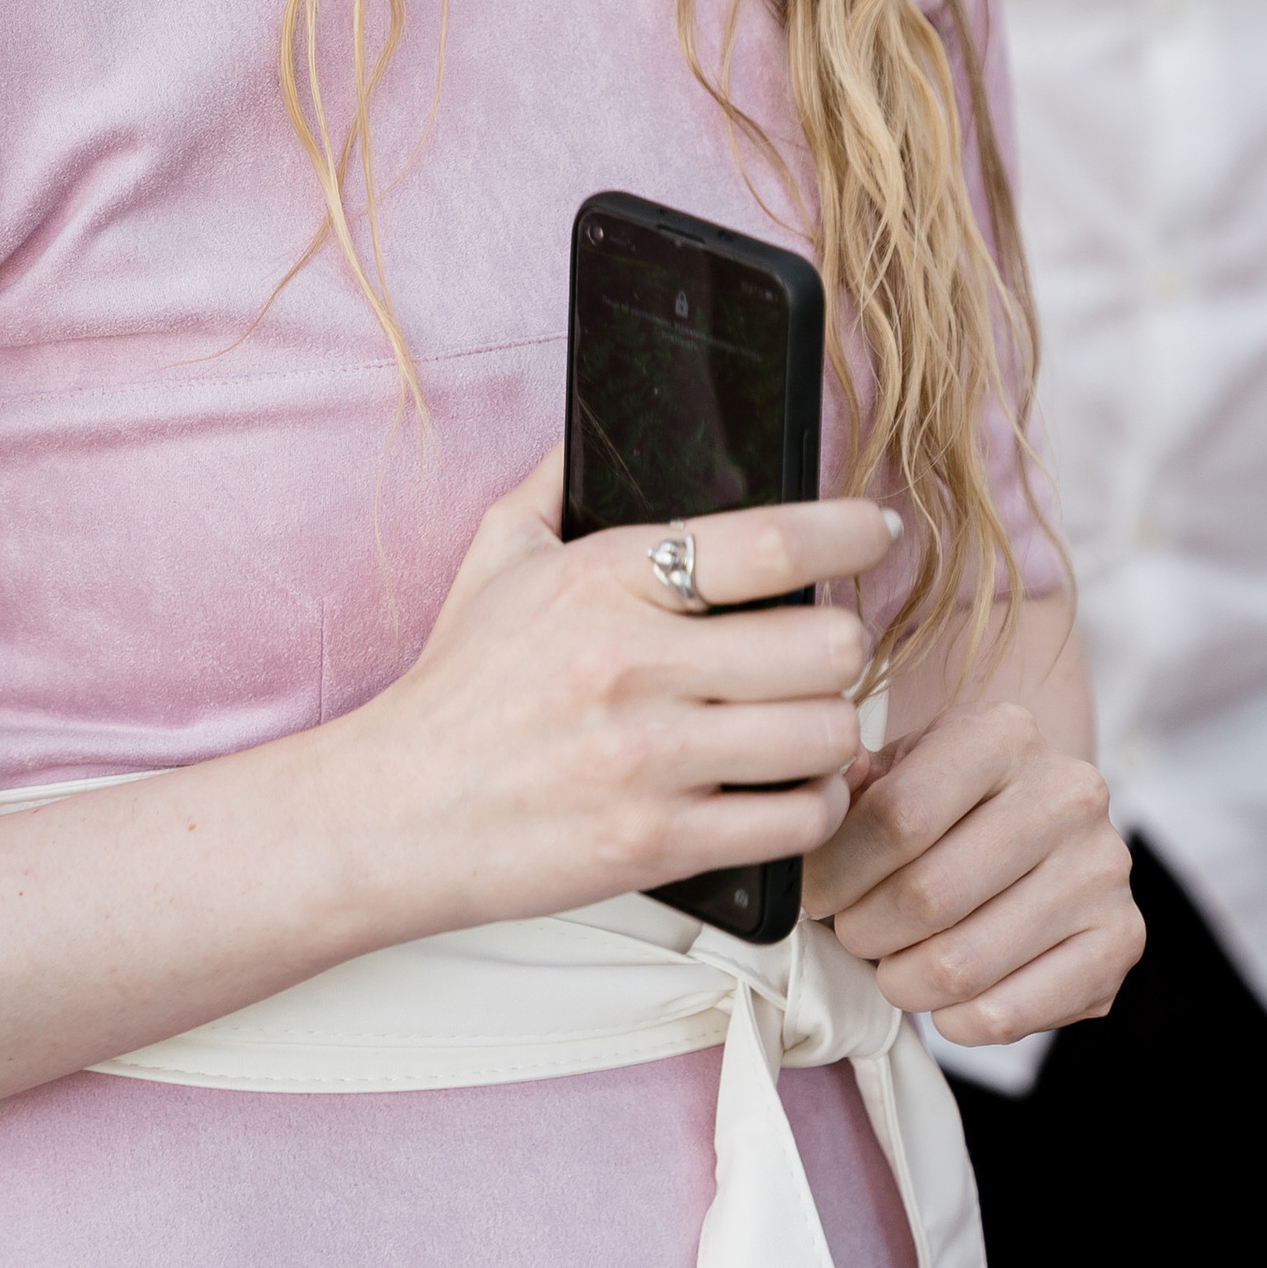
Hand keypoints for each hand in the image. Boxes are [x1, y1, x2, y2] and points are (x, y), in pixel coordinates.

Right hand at [344, 452, 889, 936]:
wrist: (389, 816)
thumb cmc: (454, 693)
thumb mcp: (495, 561)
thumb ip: (552, 485)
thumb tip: (590, 424)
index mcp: (605, 579)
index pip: (771, 543)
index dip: (849, 532)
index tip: (877, 530)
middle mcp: (634, 664)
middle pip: (826, 647)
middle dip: (841, 649)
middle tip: (822, 653)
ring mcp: (649, 760)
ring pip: (826, 736)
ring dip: (834, 733)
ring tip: (809, 725)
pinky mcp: (657, 843)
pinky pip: (796, 823)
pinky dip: (814, 808)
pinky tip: (791, 790)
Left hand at [802, 687, 1141, 1045]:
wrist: (1039, 823)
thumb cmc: (950, 800)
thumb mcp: (898, 767)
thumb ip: (851, 785)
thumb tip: (819, 805)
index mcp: (1003, 734)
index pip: (896, 817)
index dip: (835, 872)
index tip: (814, 895)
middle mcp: (1067, 793)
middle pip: (926, 897)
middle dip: (863, 931)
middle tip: (851, 933)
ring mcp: (1102, 870)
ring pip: (959, 965)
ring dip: (901, 982)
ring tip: (892, 964)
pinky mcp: (1123, 940)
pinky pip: (1007, 1014)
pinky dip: (955, 1021)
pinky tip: (946, 996)